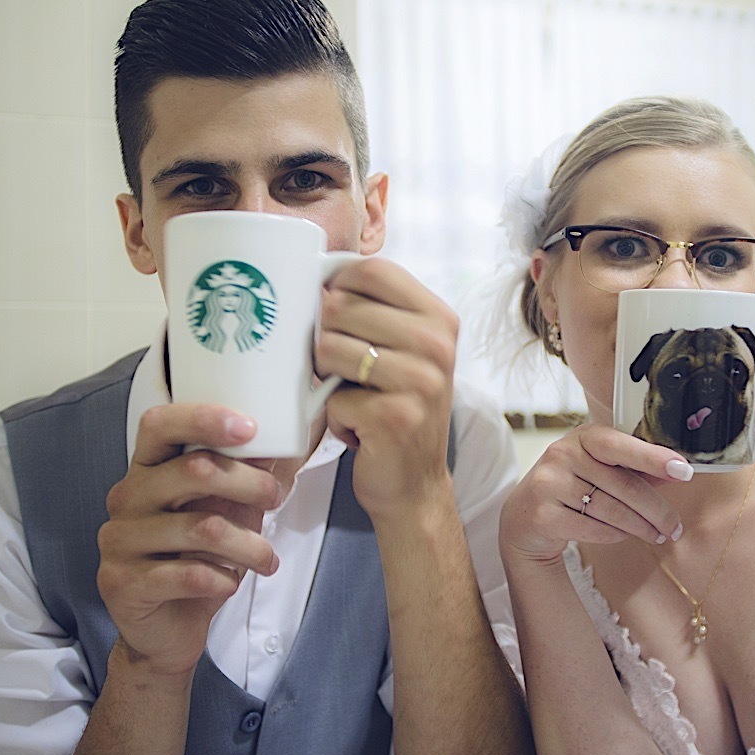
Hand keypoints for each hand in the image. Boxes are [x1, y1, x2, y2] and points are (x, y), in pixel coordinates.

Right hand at [96, 403, 281, 676]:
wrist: (164, 628)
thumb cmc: (196, 559)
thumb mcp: (225, 509)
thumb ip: (243, 473)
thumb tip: (282, 436)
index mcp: (146, 469)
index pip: (160, 424)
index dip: (204, 418)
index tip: (250, 428)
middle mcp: (126, 497)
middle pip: (193, 470)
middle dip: (248, 483)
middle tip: (275, 499)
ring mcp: (119, 540)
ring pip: (202, 527)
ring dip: (248, 544)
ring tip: (267, 559)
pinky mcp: (122, 583)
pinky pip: (189, 575)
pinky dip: (223, 579)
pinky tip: (231, 583)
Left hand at [315, 258, 457, 520]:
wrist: (413, 483)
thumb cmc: (395, 408)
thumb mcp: (400, 350)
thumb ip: (372, 312)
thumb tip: (315, 278)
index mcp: (440, 319)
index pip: (374, 270)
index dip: (337, 283)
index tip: (330, 307)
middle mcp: (437, 345)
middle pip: (342, 307)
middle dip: (325, 339)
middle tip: (342, 369)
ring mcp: (420, 381)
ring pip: (330, 349)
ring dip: (325, 378)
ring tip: (349, 396)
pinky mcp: (395, 417)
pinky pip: (331, 397)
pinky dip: (333, 417)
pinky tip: (358, 428)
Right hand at [499, 424, 688, 564]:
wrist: (523, 517)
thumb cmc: (572, 487)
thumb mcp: (600, 469)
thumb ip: (636, 469)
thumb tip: (677, 471)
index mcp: (582, 436)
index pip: (620, 444)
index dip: (653, 457)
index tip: (684, 470)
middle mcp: (561, 454)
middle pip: (623, 485)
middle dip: (657, 510)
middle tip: (676, 527)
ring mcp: (548, 484)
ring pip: (611, 510)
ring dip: (641, 527)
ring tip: (658, 535)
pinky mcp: (543, 515)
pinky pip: (594, 529)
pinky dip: (615, 535)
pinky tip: (624, 535)